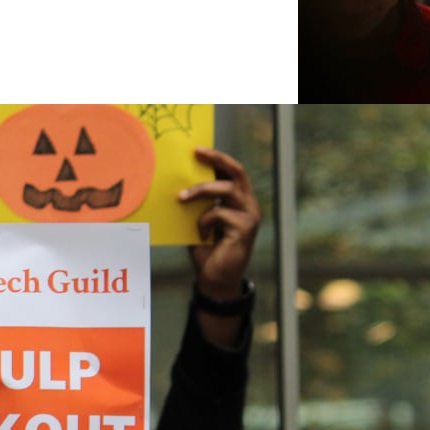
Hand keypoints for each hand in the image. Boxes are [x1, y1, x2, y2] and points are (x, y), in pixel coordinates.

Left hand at [178, 145, 259, 310]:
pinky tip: (201, 234)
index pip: (232, 171)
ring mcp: (250, 216)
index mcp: (239, 200)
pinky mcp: (246, 230)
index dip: (218, 158)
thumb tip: (178, 181)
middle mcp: (249, 205)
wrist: (214, 279)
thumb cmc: (206, 249)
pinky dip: (205, 220)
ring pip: (228, 189)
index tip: (197, 149)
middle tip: (196, 153)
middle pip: (237, 172)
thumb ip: (198, 203)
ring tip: (182, 197)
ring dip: (202, 190)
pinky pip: (220, 213)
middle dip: (217, 159)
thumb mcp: (200, 220)